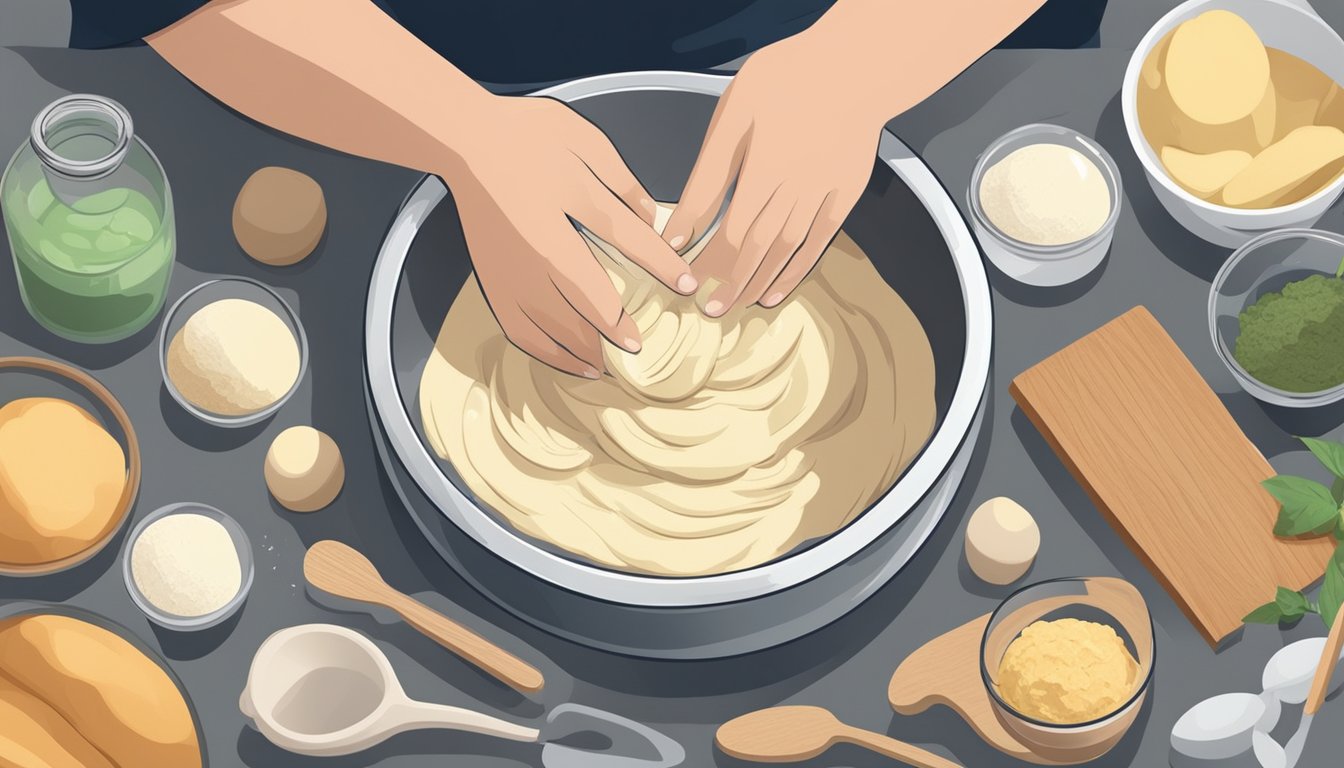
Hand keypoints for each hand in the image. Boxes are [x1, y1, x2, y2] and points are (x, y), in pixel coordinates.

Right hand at [442, 96, 696, 376]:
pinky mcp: (493, 280)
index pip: (628, 240)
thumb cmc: (521, 133)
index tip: (687, 285)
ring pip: (552, 325)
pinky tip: (567, 361)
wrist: (462, 141)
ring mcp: (512, 267)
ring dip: (583, 348)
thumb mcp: (582, 139)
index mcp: (566, 201)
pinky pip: (520, 329)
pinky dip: (545, 352)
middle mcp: (539, 244)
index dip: (663, 266)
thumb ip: (621, 180)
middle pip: (587, 300)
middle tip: (639, 345)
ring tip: (606, 364)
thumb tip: (652, 217)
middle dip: (618, 328)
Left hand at [662, 35, 888, 314]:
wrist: (858, 64)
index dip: (707, 260)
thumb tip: (681, 225)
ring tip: (735, 306)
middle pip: (756, 248)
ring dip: (758, 282)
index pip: (730, 230)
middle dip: (729, 282)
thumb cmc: (791, 77)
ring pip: (785, 251)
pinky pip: (817, 243)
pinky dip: (795, 271)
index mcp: (765, 167)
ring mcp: (823, 195)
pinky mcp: (845, 195)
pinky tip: (775, 291)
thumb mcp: (737, 113)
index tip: (686, 279)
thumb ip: (709, 173)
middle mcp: (796, 189)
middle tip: (708, 310)